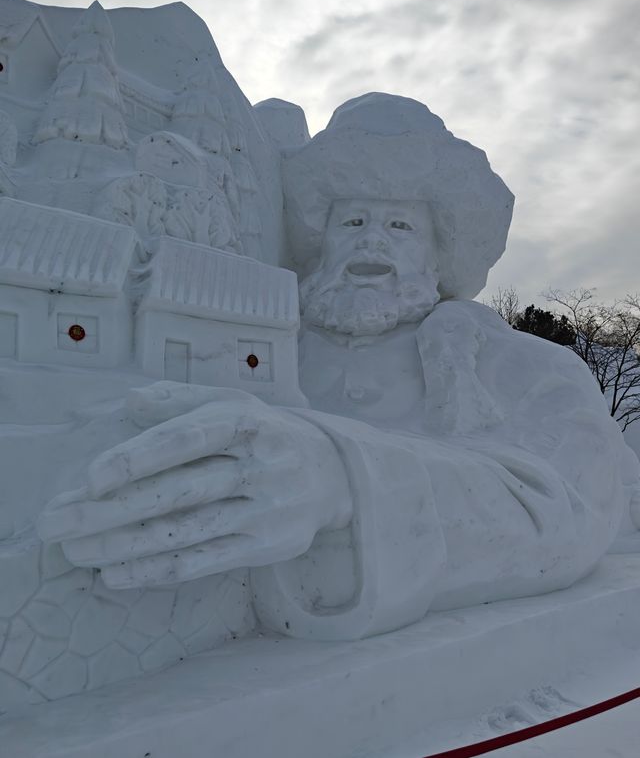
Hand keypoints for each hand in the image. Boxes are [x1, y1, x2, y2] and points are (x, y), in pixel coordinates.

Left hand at [37, 384, 351, 588]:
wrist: (332, 472)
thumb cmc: (265, 433)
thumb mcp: (232, 402)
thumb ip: (179, 399)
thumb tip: (127, 400)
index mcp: (246, 422)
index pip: (187, 439)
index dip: (139, 458)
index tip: (91, 477)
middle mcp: (259, 465)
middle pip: (178, 492)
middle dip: (111, 510)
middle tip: (57, 522)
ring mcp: (265, 509)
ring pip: (186, 532)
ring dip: (125, 545)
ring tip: (76, 551)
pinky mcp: (266, 546)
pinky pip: (204, 562)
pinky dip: (157, 570)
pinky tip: (116, 574)